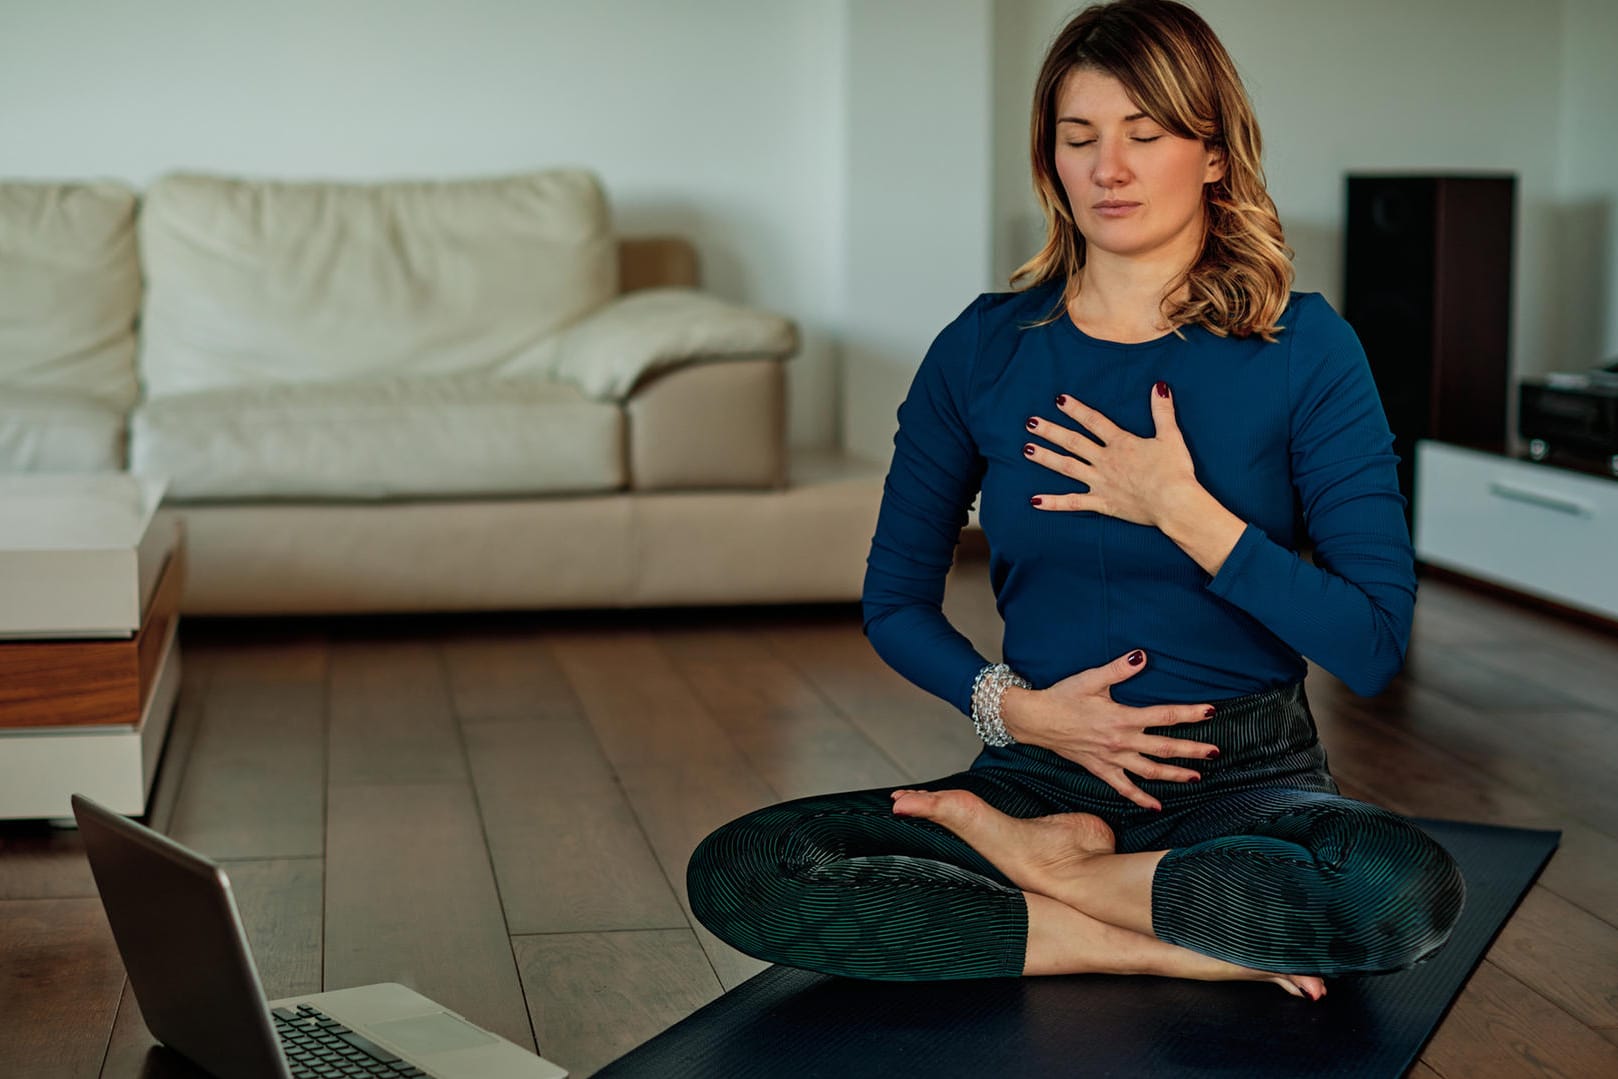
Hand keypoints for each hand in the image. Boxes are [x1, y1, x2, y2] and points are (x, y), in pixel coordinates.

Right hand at [1001, 649, 1218, 810]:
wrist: (1036, 719)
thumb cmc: (1063, 696)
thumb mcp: (1091, 678)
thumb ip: (1119, 669)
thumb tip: (1143, 655)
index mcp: (1122, 717)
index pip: (1164, 715)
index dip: (1189, 713)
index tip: (1210, 712)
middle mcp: (1120, 741)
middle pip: (1164, 747)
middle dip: (1192, 750)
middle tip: (1216, 752)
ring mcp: (1112, 759)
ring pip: (1150, 771)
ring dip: (1175, 775)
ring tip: (1197, 777)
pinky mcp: (1101, 769)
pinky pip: (1124, 788)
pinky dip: (1141, 798)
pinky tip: (1156, 806)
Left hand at [1024, 383, 1199, 528]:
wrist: (1174, 502)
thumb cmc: (1175, 471)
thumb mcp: (1170, 436)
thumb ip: (1162, 411)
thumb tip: (1159, 386)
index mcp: (1121, 443)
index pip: (1093, 421)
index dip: (1076, 409)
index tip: (1059, 400)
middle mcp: (1105, 461)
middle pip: (1072, 442)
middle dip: (1050, 431)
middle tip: (1030, 423)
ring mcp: (1100, 482)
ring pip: (1067, 467)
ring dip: (1046, 458)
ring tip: (1027, 450)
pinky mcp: (1102, 503)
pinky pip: (1073, 503)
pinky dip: (1053, 503)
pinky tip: (1034, 501)